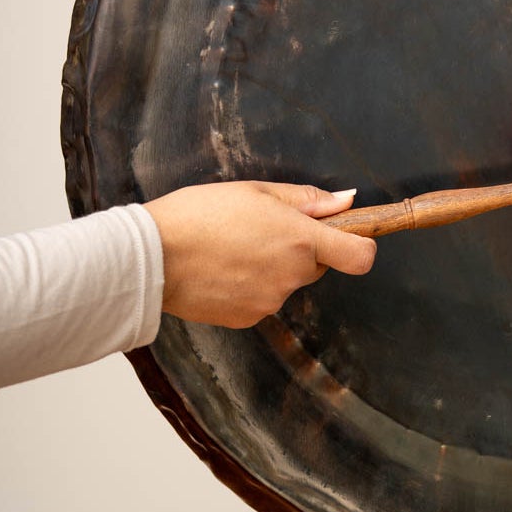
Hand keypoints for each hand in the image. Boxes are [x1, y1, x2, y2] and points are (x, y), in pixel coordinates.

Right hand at [145, 181, 374, 327]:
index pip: (360, 257)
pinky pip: (262, 299)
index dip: (361, 246)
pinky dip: (250, 286)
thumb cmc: (199, 215)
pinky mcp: (248, 319)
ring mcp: (271, 302)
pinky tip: (222, 269)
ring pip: (287, 283)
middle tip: (262, 230)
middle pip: (316, 265)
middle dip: (300, 250)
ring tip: (232, 248)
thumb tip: (346, 200)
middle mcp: (292, 276)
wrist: (151, 256)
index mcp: (301, 241)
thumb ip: (307, 200)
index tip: (349, 236)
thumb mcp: (256, 192)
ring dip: (272, 268)